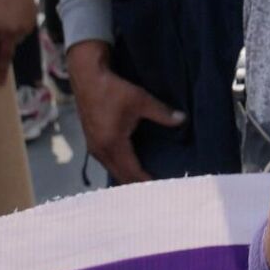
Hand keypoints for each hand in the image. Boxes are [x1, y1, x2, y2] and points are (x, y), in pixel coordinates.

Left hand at [0, 0, 37, 81]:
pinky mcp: (32, 24)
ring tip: (12, 20)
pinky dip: (21, 28)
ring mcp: (22, 29)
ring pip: (16, 40)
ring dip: (12, 36)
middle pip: (5, 56)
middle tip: (0, 82)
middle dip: (1, 70)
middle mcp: (8, 32)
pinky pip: (24, 32)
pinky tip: (19, 15)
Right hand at [67, 40, 183, 182]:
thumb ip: (163, 113)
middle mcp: (100, 151)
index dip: (146, 182)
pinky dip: (121, 167)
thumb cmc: (113, 90)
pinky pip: (108, 162)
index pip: (132, 172)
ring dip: (128, 177)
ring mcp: (94, 147)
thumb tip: (183, 120)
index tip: (160, 190)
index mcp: (112, 145)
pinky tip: (132, 166)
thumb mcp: (141, 101)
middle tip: (157, 191)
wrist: (87, 78)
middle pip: (121, 176)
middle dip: (138, 185)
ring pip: (113, 170)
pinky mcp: (92, 141)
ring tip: (147, 182)